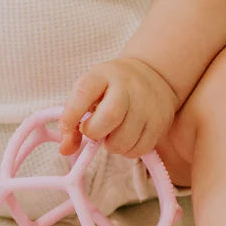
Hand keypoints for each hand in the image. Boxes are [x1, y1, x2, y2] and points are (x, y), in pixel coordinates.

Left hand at [58, 56, 179, 158]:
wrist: (152, 75)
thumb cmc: (111, 87)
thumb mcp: (90, 91)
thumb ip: (73, 119)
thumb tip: (64, 150)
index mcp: (104, 75)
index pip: (84, 91)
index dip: (71, 113)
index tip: (66, 126)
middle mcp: (128, 87)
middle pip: (109, 117)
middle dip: (95, 132)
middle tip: (94, 130)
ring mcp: (147, 105)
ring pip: (123, 141)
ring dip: (111, 145)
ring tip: (112, 132)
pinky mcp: (160, 123)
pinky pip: (138, 150)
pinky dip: (127, 150)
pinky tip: (126, 137)